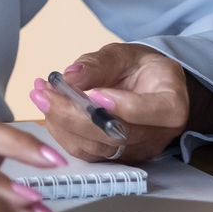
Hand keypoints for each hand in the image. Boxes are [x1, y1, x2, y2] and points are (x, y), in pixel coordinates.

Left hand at [30, 43, 212, 161]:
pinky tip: (49, 107)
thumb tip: (71, 76)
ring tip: (40, 94)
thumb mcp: (125, 54)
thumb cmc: (141, 69)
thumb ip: (100, 63)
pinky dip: (62, 131)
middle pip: (115, 136)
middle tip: (45, 93)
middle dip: (74, 116)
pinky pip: (85, 151)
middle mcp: (157, 135)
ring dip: (61, 123)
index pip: (151, 112)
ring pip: (96, 147)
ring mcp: (135, 151)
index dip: (121, 106)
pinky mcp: (114, 157)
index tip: (92, 93)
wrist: (149, 87)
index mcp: (172, 105)